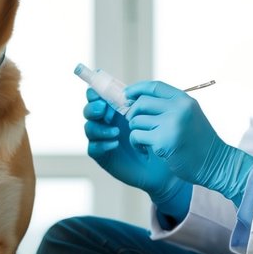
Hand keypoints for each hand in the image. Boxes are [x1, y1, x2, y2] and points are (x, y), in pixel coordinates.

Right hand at [83, 88, 189, 217]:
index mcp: (115, 108)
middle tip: (103, 110)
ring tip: (117, 132)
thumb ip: (142, 101)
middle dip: (93, 108)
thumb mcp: (154, 116)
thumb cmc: (160, 138)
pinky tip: (115, 144)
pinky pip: (93, 148)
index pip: (98, 96)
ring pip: (89, 128)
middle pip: (89, 110)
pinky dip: (102, 144)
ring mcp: (103, 139)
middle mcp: (106, 122)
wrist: (164, 165)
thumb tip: (130, 88)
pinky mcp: (103, 155)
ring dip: (100, 128)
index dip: (95, 93)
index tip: (101, 93)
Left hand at [124, 81, 252, 205]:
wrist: (215, 164)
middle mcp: (178, 109)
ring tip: (144, 140)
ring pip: (136, 121)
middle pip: (141, 102)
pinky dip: (136, 144)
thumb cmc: (198, 141)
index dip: (137, 89)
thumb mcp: (188, 115)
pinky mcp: (163, 142)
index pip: (154, 87)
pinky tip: (145, 150)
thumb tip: (136, 99)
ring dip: (135, 131)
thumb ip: (169, 106)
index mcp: (184, 100)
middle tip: (133, 122)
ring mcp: (171, 125)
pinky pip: (137, 136)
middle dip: (132, 112)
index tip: (126, 94)